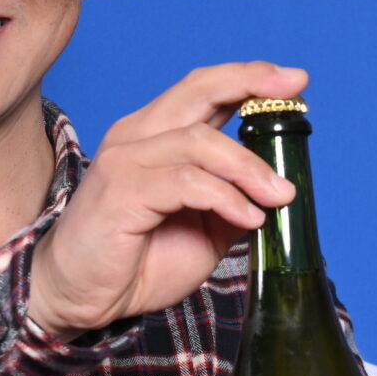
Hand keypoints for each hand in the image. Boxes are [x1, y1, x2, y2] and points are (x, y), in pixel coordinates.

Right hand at [29, 62, 305, 335]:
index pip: (204, 90)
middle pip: (199, 90)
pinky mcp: (121, 192)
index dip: (248, 78)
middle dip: (251, 83)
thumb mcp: (203, 228)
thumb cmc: (136, 260)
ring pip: (200, 141)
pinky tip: (248, 217)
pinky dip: (225, 197)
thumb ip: (234, 201)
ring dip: (249, 168)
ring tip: (278, 196)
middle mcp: (137, 137)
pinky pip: (186, 183)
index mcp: (155, 136)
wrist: (82, 297)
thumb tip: (278, 191)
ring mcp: (125, 161)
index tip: (294, 81)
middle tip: (294, 93)